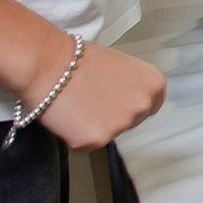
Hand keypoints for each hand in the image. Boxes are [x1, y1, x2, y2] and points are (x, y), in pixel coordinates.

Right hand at [37, 41, 166, 150]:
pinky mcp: (96, 141)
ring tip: (76, 105)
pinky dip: (75, 136)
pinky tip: (67, 117)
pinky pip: (86, 144)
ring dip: (94, 126)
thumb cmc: (79, 58)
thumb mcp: (120, 66)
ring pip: (108, 134)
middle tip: (91, 101)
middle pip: (131, 122)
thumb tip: (125, 99)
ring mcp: (120, 126)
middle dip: (113, 116)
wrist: (48, 64)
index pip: (151, 106)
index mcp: (154, 85)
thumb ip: (131, 86)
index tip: (116, 100)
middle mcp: (142, 107)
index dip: (129, 103)